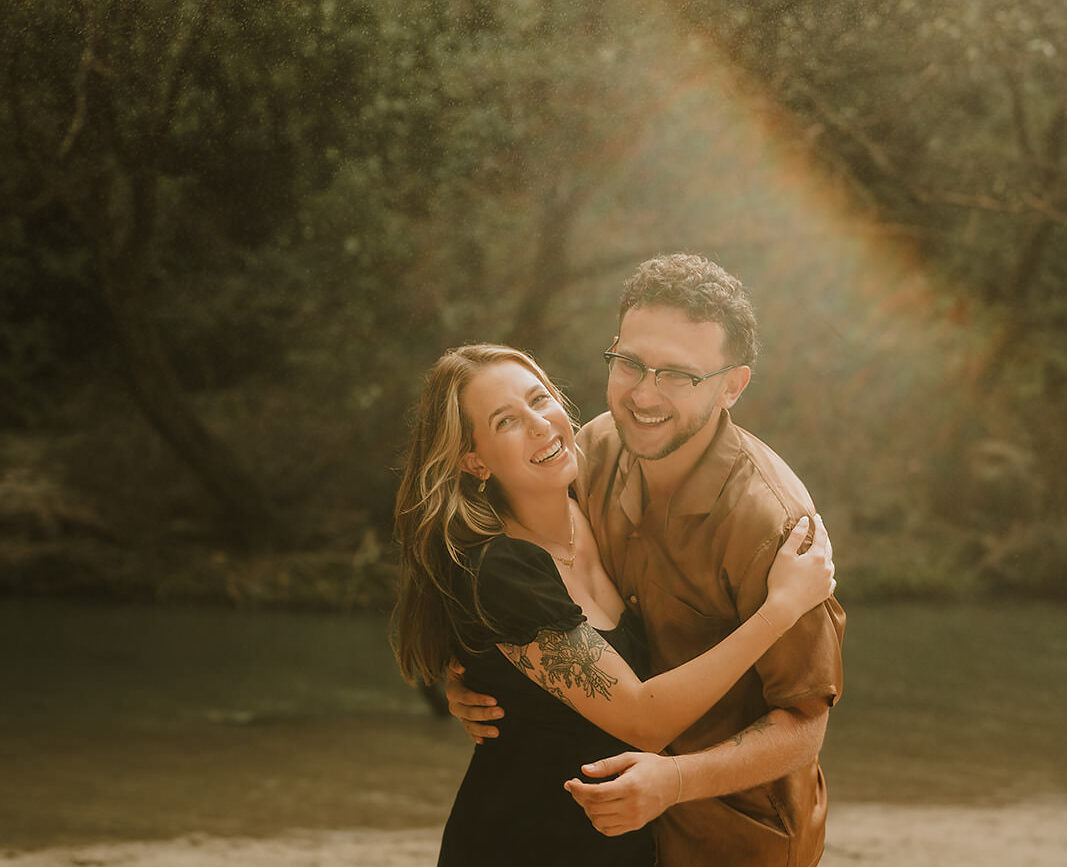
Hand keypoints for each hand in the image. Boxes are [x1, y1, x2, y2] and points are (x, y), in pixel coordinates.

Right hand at [445, 659, 503, 743]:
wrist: (463, 676)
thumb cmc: (466, 667)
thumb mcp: (458, 661)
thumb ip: (456, 662)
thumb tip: (460, 668)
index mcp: (453, 690)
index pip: (465, 696)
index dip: (478, 699)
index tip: (494, 700)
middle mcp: (454, 705)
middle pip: (468, 712)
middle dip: (485, 714)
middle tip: (501, 712)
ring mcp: (460, 715)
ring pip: (469, 725)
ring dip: (482, 729)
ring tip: (496, 732)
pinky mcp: (465, 721)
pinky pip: (469, 731)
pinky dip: (475, 736)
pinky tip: (482, 742)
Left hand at [563, 752, 677, 835]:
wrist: (674, 782)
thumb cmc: (651, 767)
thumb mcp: (629, 758)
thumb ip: (606, 765)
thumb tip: (584, 770)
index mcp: (630, 786)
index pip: (597, 794)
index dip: (579, 789)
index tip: (570, 782)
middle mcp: (632, 805)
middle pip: (595, 808)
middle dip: (580, 797)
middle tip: (577, 786)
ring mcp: (634, 818)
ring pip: (599, 821)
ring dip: (587, 809)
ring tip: (589, 796)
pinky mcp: (635, 825)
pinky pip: (608, 830)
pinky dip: (597, 821)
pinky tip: (598, 807)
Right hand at [764, 515, 835, 632]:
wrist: (784, 607)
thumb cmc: (780, 579)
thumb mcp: (785, 555)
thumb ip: (796, 536)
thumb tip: (805, 520)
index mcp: (818, 556)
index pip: (821, 535)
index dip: (818, 524)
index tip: (816, 516)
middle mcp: (827, 568)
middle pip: (828, 548)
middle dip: (823, 537)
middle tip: (819, 529)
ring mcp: (828, 581)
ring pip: (830, 563)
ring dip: (825, 555)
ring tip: (820, 550)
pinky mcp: (826, 592)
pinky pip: (830, 578)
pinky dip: (826, 571)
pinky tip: (823, 571)